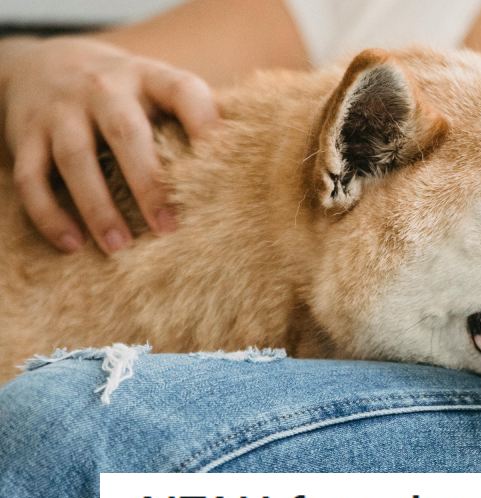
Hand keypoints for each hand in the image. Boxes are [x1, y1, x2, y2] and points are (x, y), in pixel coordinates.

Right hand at [0, 36, 217, 253]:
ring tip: (120, 247)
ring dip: (98, 207)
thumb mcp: (156, 87)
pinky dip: (49, 214)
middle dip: (148, 183)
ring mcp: (60, 110)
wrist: (41, 61)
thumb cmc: (123, 91)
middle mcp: (103, 89)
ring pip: (76, 159)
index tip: (222, 159)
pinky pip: (31, 178)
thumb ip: (194, 116)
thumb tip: (250, 165)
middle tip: (169, 228)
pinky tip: (72, 244)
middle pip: (126, 134)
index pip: (183, 90)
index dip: (205, 121)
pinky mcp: (24, 134)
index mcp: (147, 76)